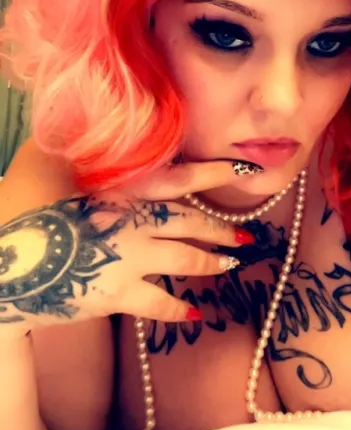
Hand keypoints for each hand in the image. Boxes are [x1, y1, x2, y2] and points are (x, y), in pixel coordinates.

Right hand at [0, 159, 258, 336]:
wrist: (3, 262)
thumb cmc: (19, 205)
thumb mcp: (42, 158)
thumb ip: (73, 140)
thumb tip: (84, 117)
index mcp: (121, 186)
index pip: (180, 177)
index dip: (215, 173)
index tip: (246, 170)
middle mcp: (133, 219)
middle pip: (190, 222)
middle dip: (221, 229)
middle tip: (246, 236)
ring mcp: (128, 257)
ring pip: (183, 259)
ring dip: (210, 262)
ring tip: (229, 264)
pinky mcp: (116, 294)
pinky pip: (158, 302)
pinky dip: (176, 308)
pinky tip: (192, 312)